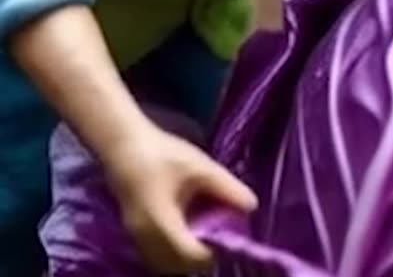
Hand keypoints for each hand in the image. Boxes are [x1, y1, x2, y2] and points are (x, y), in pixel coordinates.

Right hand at [102, 124, 257, 273]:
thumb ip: (227, 188)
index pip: (192, 256)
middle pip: (178, 266)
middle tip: (220, 230)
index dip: (215, 249)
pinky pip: (157, 254)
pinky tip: (189, 223)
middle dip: (203, 254)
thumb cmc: (162, 153)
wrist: (123, 144)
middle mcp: (144, 238)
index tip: (230, 231)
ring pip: (166, 263)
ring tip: (206, 226)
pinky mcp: (135, 233)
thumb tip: (252, 207)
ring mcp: (136, 237)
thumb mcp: (201, 167)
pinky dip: (176, 248)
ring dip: (188, 253)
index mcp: (160, 224)